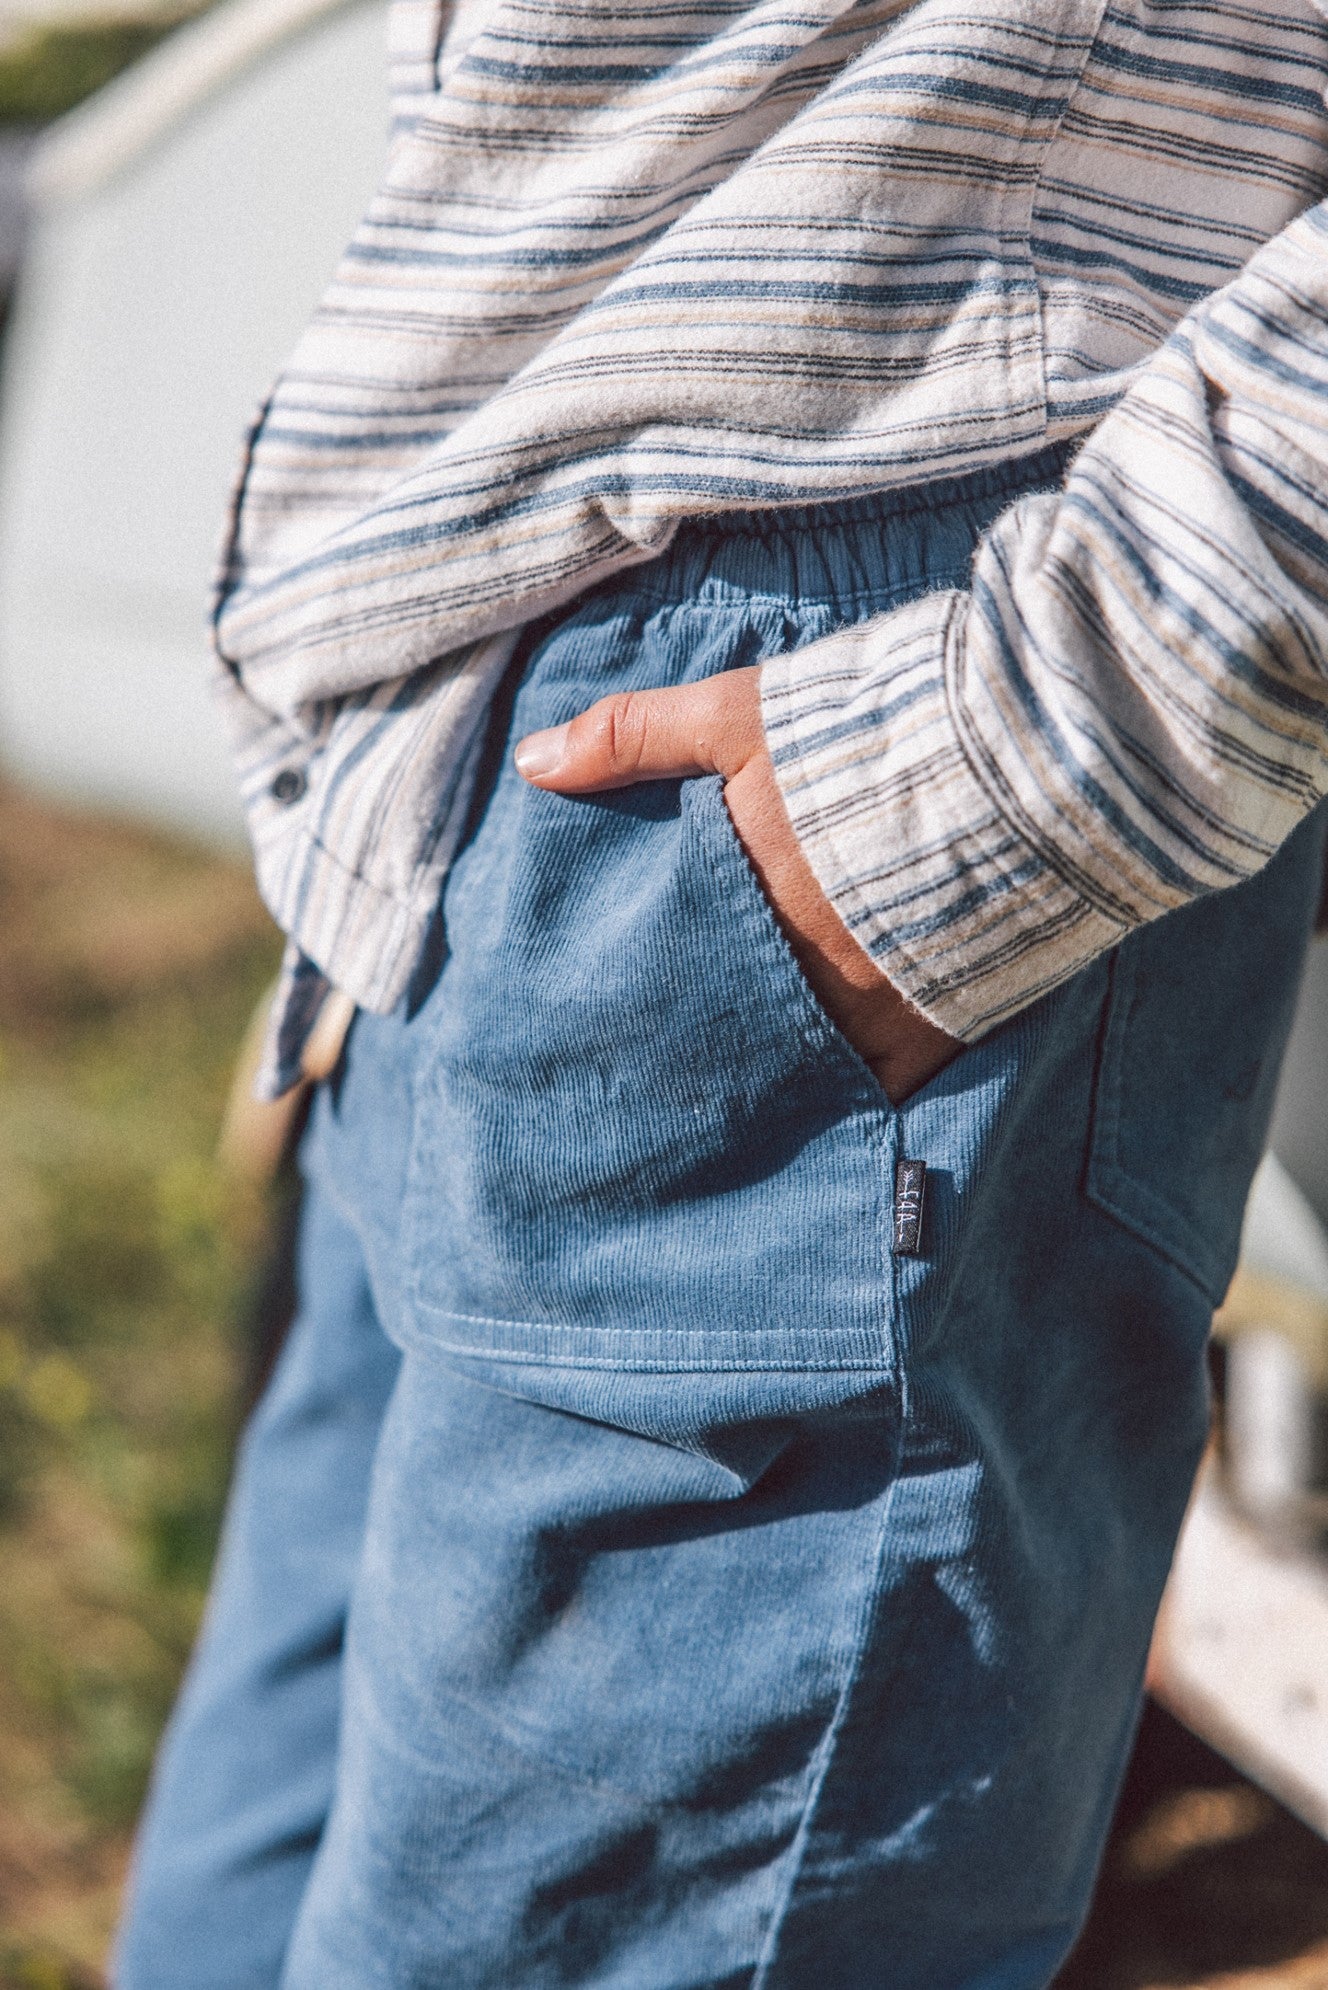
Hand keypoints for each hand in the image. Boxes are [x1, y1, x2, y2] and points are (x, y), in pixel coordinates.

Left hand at [514, 667, 961, 1103]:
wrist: (1028, 756)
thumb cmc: (874, 726)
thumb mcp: (740, 711)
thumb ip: (633, 736)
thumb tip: (531, 763)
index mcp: (741, 904)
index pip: (667, 975)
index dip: (639, 1003)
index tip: (607, 1029)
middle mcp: (799, 975)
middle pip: (728, 1037)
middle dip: (700, 1053)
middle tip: (664, 1087)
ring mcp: (872, 1013)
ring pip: (798, 1071)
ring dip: (771, 1078)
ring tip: (739, 1101)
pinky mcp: (942, 1029)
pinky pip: (882, 1086)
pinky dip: (855, 1092)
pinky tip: (832, 1101)